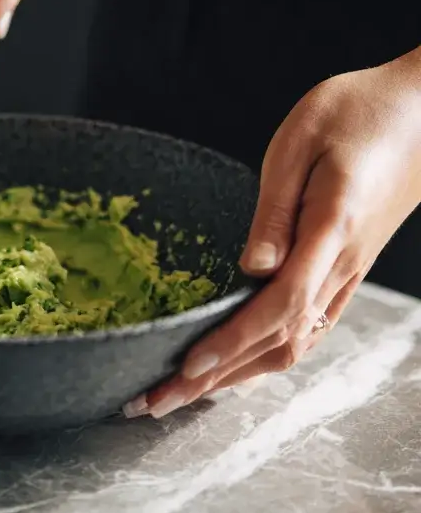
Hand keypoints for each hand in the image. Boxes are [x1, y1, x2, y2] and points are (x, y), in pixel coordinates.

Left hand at [125, 53, 420, 418]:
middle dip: (214, 379)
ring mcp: (349, 271)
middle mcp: (343, 264)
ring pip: (293, 344)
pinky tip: (237, 366)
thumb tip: (250, 268)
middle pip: (277, 341)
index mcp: (331, 229)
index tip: (186, 366)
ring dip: (235, 376)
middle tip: (152, 402)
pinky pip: (308, 326)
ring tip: (182, 393)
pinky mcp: (349, 268)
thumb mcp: (304, 141)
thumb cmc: (359, 110)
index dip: (231, 342)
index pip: (279, 304)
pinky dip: (267, 355)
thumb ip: (275, 209)